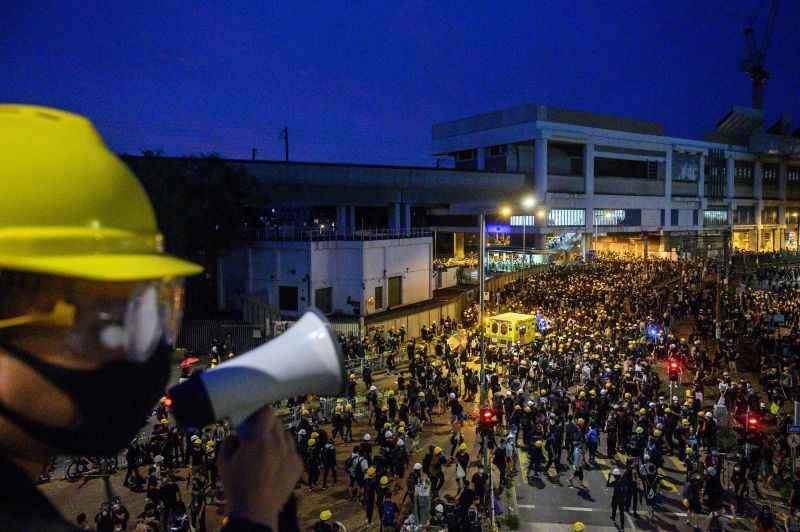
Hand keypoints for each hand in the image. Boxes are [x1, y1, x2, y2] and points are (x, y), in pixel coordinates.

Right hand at [218, 407, 301, 529]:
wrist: (255, 511)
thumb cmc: (236, 486)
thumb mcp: (223, 461)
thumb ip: (230, 441)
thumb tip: (237, 433)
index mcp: (259, 438)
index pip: (266, 411)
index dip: (260, 411)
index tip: (254, 415)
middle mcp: (278, 443)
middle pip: (276, 422)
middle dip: (267, 425)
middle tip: (257, 435)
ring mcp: (291, 454)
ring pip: (286, 436)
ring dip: (277, 438)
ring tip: (267, 452)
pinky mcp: (298, 465)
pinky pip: (292, 451)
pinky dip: (284, 453)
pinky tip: (274, 465)